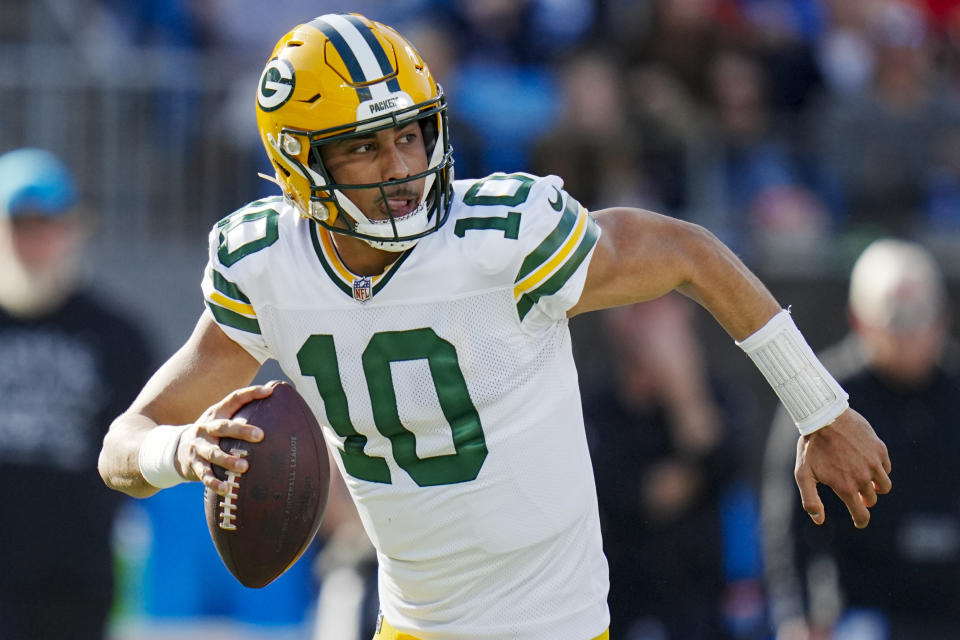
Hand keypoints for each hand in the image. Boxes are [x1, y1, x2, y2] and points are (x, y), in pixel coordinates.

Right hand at [174, 382, 276, 494]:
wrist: (175, 449)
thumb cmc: (211, 434)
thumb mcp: (221, 420)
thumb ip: (241, 414)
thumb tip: (273, 401)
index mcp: (216, 414)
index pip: (234, 399)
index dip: (251, 393)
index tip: (269, 392)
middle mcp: (206, 428)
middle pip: (223, 427)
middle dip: (242, 431)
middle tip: (261, 436)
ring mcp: (198, 446)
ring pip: (213, 453)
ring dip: (228, 460)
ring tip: (244, 467)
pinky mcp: (193, 464)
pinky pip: (204, 474)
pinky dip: (215, 482)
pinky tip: (226, 489)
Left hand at [794, 408, 891, 527]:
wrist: (824, 417)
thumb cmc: (811, 446)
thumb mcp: (803, 474)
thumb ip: (810, 499)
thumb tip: (819, 520)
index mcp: (845, 486)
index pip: (861, 514)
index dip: (861, 520)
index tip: (859, 521)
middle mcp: (863, 477)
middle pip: (871, 499)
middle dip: (864, 499)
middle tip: (855, 493)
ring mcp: (874, 463)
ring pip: (884, 486)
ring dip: (875, 486)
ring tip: (863, 479)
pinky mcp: (880, 450)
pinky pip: (887, 468)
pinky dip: (880, 470)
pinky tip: (867, 463)